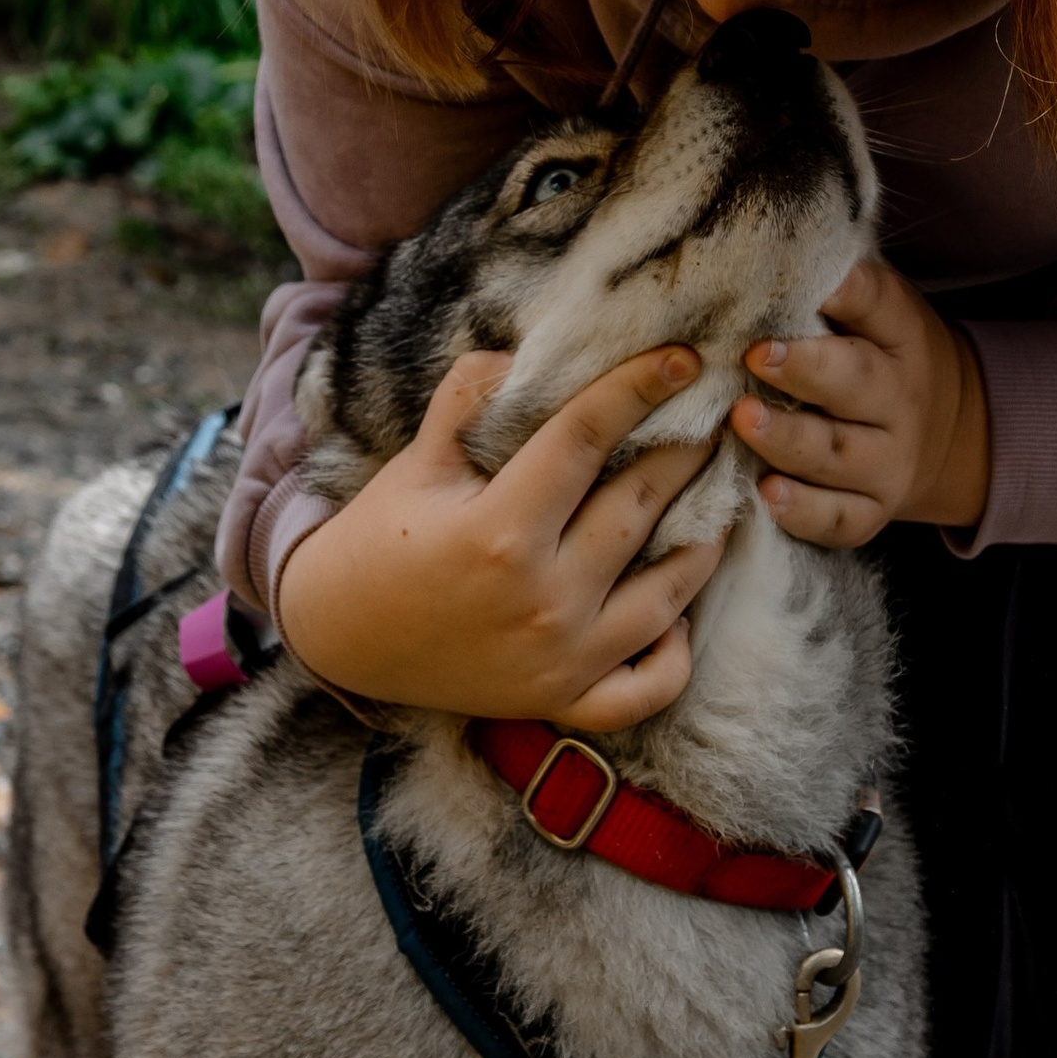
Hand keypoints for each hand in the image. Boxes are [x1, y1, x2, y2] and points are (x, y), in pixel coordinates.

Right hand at [275, 346, 724, 730]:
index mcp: (500, 531)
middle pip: (640, 509)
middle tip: (717, 418)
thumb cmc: (378, 540)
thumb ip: (468, 400)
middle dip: (687, 454)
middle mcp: (542, 598)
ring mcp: (560, 659)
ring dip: (704, 542)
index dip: (639, 389)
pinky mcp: (561, 701)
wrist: (335, 637)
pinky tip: (678, 611)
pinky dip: (674, 655)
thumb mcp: (416, 462)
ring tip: (721, 499)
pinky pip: (647, 688)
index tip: (684, 358)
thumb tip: (523, 356)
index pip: (587, 440)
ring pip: (666, 595)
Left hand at [729, 258, 990, 544]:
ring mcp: (889, 463)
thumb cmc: (879, 354)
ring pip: (840, 456)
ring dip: (789, 441)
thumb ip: (834, 285)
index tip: (812, 285)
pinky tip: (766, 496)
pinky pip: (839, 519)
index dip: (848, 293)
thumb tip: (764, 247)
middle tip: (756, 356)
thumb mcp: (876, 311)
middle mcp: (901, 401)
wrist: (948, 433)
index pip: (879, 305)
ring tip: (744, 421)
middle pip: (859, 385)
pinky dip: (804, 512)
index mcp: (902, 337)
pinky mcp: (871, 512)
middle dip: (807, 371)